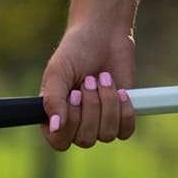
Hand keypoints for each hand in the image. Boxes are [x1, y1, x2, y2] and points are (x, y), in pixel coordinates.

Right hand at [40, 23, 135, 149]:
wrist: (104, 35)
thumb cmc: (75, 51)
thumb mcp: (58, 72)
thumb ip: (52, 100)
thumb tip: (54, 128)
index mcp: (54, 115)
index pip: (60, 142)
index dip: (70, 123)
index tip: (73, 95)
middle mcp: (76, 123)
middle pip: (86, 139)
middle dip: (91, 106)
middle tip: (89, 80)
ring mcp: (99, 122)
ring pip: (107, 134)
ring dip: (108, 103)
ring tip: (103, 78)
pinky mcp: (121, 117)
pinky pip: (125, 131)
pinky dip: (125, 110)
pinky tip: (120, 91)